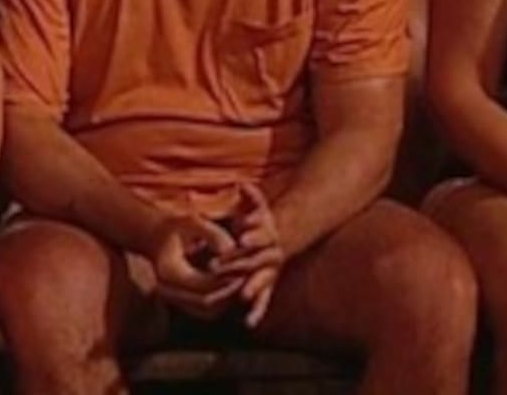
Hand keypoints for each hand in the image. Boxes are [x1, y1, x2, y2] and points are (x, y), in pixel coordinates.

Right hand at [148, 215, 242, 319]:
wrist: (155, 235)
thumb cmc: (176, 224)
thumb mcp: (193, 221)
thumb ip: (212, 233)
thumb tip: (231, 249)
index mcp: (169, 272)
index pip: (203, 287)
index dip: (226, 281)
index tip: (245, 270)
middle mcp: (167, 291)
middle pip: (206, 304)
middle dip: (230, 293)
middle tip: (250, 279)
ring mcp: (173, 299)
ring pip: (208, 311)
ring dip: (228, 300)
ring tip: (246, 282)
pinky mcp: (182, 302)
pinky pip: (205, 308)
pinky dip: (222, 300)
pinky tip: (235, 285)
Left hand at [210, 184, 284, 326]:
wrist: (280, 242)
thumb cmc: (263, 223)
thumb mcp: (259, 207)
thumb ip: (252, 196)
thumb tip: (242, 182)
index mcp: (267, 234)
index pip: (259, 234)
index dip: (252, 235)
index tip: (242, 237)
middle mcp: (269, 255)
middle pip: (257, 259)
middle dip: (243, 264)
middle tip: (225, 267)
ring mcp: (269, 272)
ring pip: (261, 281)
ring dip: (252, 288)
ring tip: (242, 296)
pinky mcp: (266, 287)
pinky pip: (263, 300)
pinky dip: (257, 311)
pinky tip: (249, 324)